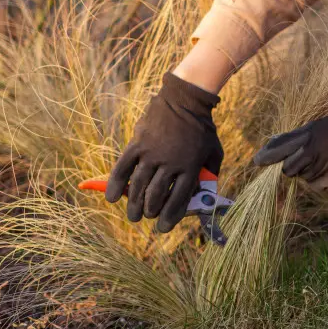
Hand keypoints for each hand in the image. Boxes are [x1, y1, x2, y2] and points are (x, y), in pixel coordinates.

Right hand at [106, 72, 223, 232]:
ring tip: (134, 216)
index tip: (163, 228)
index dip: (170, 217)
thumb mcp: (215, 152)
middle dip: (151, 212)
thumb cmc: (203, 129)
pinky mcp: (138, 143)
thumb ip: (210, 174)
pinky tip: (112, 198)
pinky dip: (116, 184)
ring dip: (134, 204)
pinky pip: (123, 167)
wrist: (185, 100)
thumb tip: (204, 196)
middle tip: (148, 218)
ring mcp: (152, 152)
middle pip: (156, 195)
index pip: (178, 199)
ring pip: (139, 185)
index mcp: (190, 166)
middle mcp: (170, 162)